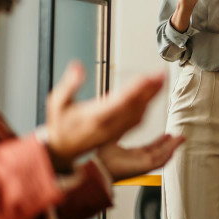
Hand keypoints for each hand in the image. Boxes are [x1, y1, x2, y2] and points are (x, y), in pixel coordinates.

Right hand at [46, 61, 164, 164]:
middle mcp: (108, 125)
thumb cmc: (60, 126)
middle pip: (135, 106)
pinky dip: (146, 108)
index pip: (120, 100)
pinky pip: (137, 121)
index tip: (147, 77)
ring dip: (151, 98)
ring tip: (160, 82)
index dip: (136, 88)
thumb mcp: (57, 102)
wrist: (60, 151)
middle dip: (150, 90)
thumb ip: (69, 84)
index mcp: (95, 116)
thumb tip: (78, 67)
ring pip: (139, 114)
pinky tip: (151, 98)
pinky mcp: (118, 134)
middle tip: (161, 75)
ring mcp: (115, 131)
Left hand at [97, 134, 185, 181]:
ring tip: (180, 140)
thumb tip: (124, 116)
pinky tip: (172, 150)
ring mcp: (141, 165)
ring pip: (161, 156)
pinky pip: (158, 162)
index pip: (150, 148)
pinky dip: (166, 156)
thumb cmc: (100, 157)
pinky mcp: (143, 168)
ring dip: (171, 148)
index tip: (167, 135)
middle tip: (179, 137)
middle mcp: (138, 160)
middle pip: (159, 152)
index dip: (160, 141)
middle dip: (170, 144)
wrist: (98, 167)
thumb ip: (121, 127)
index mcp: (132, 155)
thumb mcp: (113, 136)